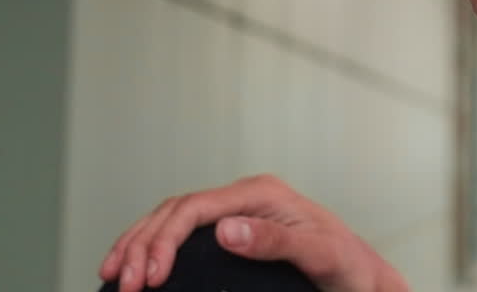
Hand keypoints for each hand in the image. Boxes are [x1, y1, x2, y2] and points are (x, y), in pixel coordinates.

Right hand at [98, 174, 408, 291]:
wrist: (363, 276)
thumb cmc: (346, 266)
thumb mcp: (319, 254)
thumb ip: (275, 240)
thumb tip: (225, 229)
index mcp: (262, 194)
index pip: (195, 207)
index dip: (163, 239)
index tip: (148, 276)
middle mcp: (246, 197)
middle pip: (176, 210)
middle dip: (142, 244)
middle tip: (122, 283)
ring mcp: (239, 212)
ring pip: (172, 218)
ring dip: (139, 243)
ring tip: (113, 275)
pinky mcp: (234, 230)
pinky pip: (182, 232)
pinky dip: (153, 246)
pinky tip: (135, 266)